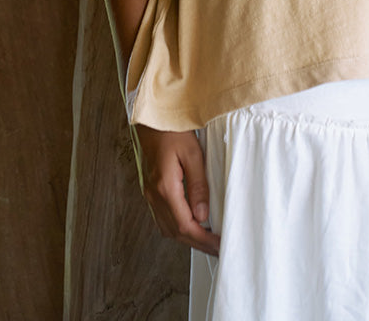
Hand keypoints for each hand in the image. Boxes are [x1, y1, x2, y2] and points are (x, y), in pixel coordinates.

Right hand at [135, 123, 220, 255]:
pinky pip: (163, 219)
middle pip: (175, 232)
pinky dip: (177, 228)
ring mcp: (150, 194)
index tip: (218, 245)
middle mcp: (155, 195)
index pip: (184, 225)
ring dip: (187, 238)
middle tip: (217, 249)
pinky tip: (189, 226)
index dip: (203, 239)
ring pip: (167, 228)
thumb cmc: (173, 131)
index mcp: (165, 187)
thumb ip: (198, 185)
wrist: (152, 119)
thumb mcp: (192, 153)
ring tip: (207, 241)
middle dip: (197, 243)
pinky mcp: (151, 190)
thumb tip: (203, 215)